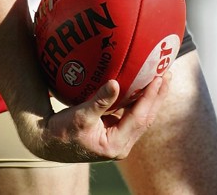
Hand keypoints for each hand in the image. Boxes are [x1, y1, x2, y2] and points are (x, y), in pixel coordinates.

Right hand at [23, 76, 168, 162]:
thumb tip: (116, 83)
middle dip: (158, 96)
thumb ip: (99, 101)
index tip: (158, 78)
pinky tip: (144, 86)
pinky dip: (141, 100)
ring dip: (152, 97)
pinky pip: (134, 115)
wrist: (50, 142)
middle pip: (146, 118)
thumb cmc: (63, 131)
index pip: (139, 117)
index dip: (150, 97)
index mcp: (116, 144)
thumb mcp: (80, 115)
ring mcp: (120, 139)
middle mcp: (122, 144)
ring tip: (161, 77)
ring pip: (142, 117)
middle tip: (167, 72)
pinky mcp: (115, 132)